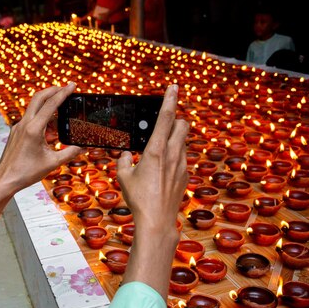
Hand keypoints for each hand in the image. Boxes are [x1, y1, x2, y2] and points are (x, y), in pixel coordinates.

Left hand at [0, 83, 83, 195]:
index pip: (51, 104)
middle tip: (65, 88)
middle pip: (38, 97)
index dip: (63, 93)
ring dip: (47, 104)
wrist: (6, 179)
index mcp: (34, 129)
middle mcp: (24, 124)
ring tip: (60, 111)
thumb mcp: (52, 163)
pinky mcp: (15, 132)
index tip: (72, 85)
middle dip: (53, 90)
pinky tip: (49, 127)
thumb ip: (69, 153)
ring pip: (33, 107)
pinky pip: (29, 118)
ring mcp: (18, 127)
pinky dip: (41, 117)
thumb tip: (82, 148)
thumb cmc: (25, 173)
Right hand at [115, 84, 187, 234]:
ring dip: (175, 138)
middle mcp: (173, 154)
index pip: (166, 117)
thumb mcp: (123, 177)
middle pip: (182, 124)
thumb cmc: (138, 198)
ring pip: (184, 141)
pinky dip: (175, 155)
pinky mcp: (185, 175)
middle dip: (176, 119)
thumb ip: (123, 160)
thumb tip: (125, 155)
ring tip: (160, 149)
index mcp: (156, 150)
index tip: (173, 87)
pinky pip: (183, 157)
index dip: (170, 99)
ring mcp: (182, 164)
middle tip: (164, 123)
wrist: (157, 220)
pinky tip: (163, 168)